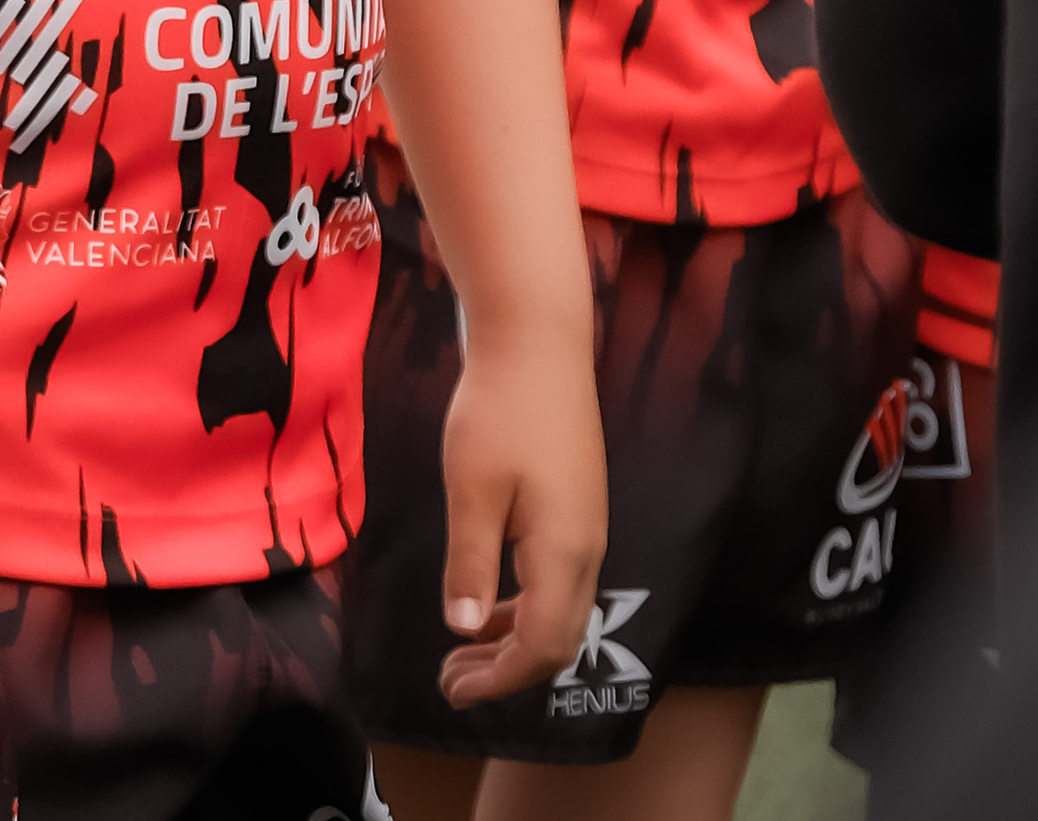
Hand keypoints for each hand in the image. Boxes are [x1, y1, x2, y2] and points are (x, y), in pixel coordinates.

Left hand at [433, 323, 608, 708]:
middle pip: (558, 638)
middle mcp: (587, 549)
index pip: (541, 645)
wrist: (539, 345)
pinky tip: (486, 599)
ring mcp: (587, 529)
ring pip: (560, 610)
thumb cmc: (499, 411)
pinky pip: (558, 581)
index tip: (452, 692)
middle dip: (506, 670)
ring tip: (461, 649)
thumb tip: (465, 629)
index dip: (499, 679)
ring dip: (513, 638)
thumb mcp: (471, 489)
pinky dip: (523, 604)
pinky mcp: (578, 509)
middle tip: (450, 680)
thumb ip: (469, 561)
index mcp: (564, 552)